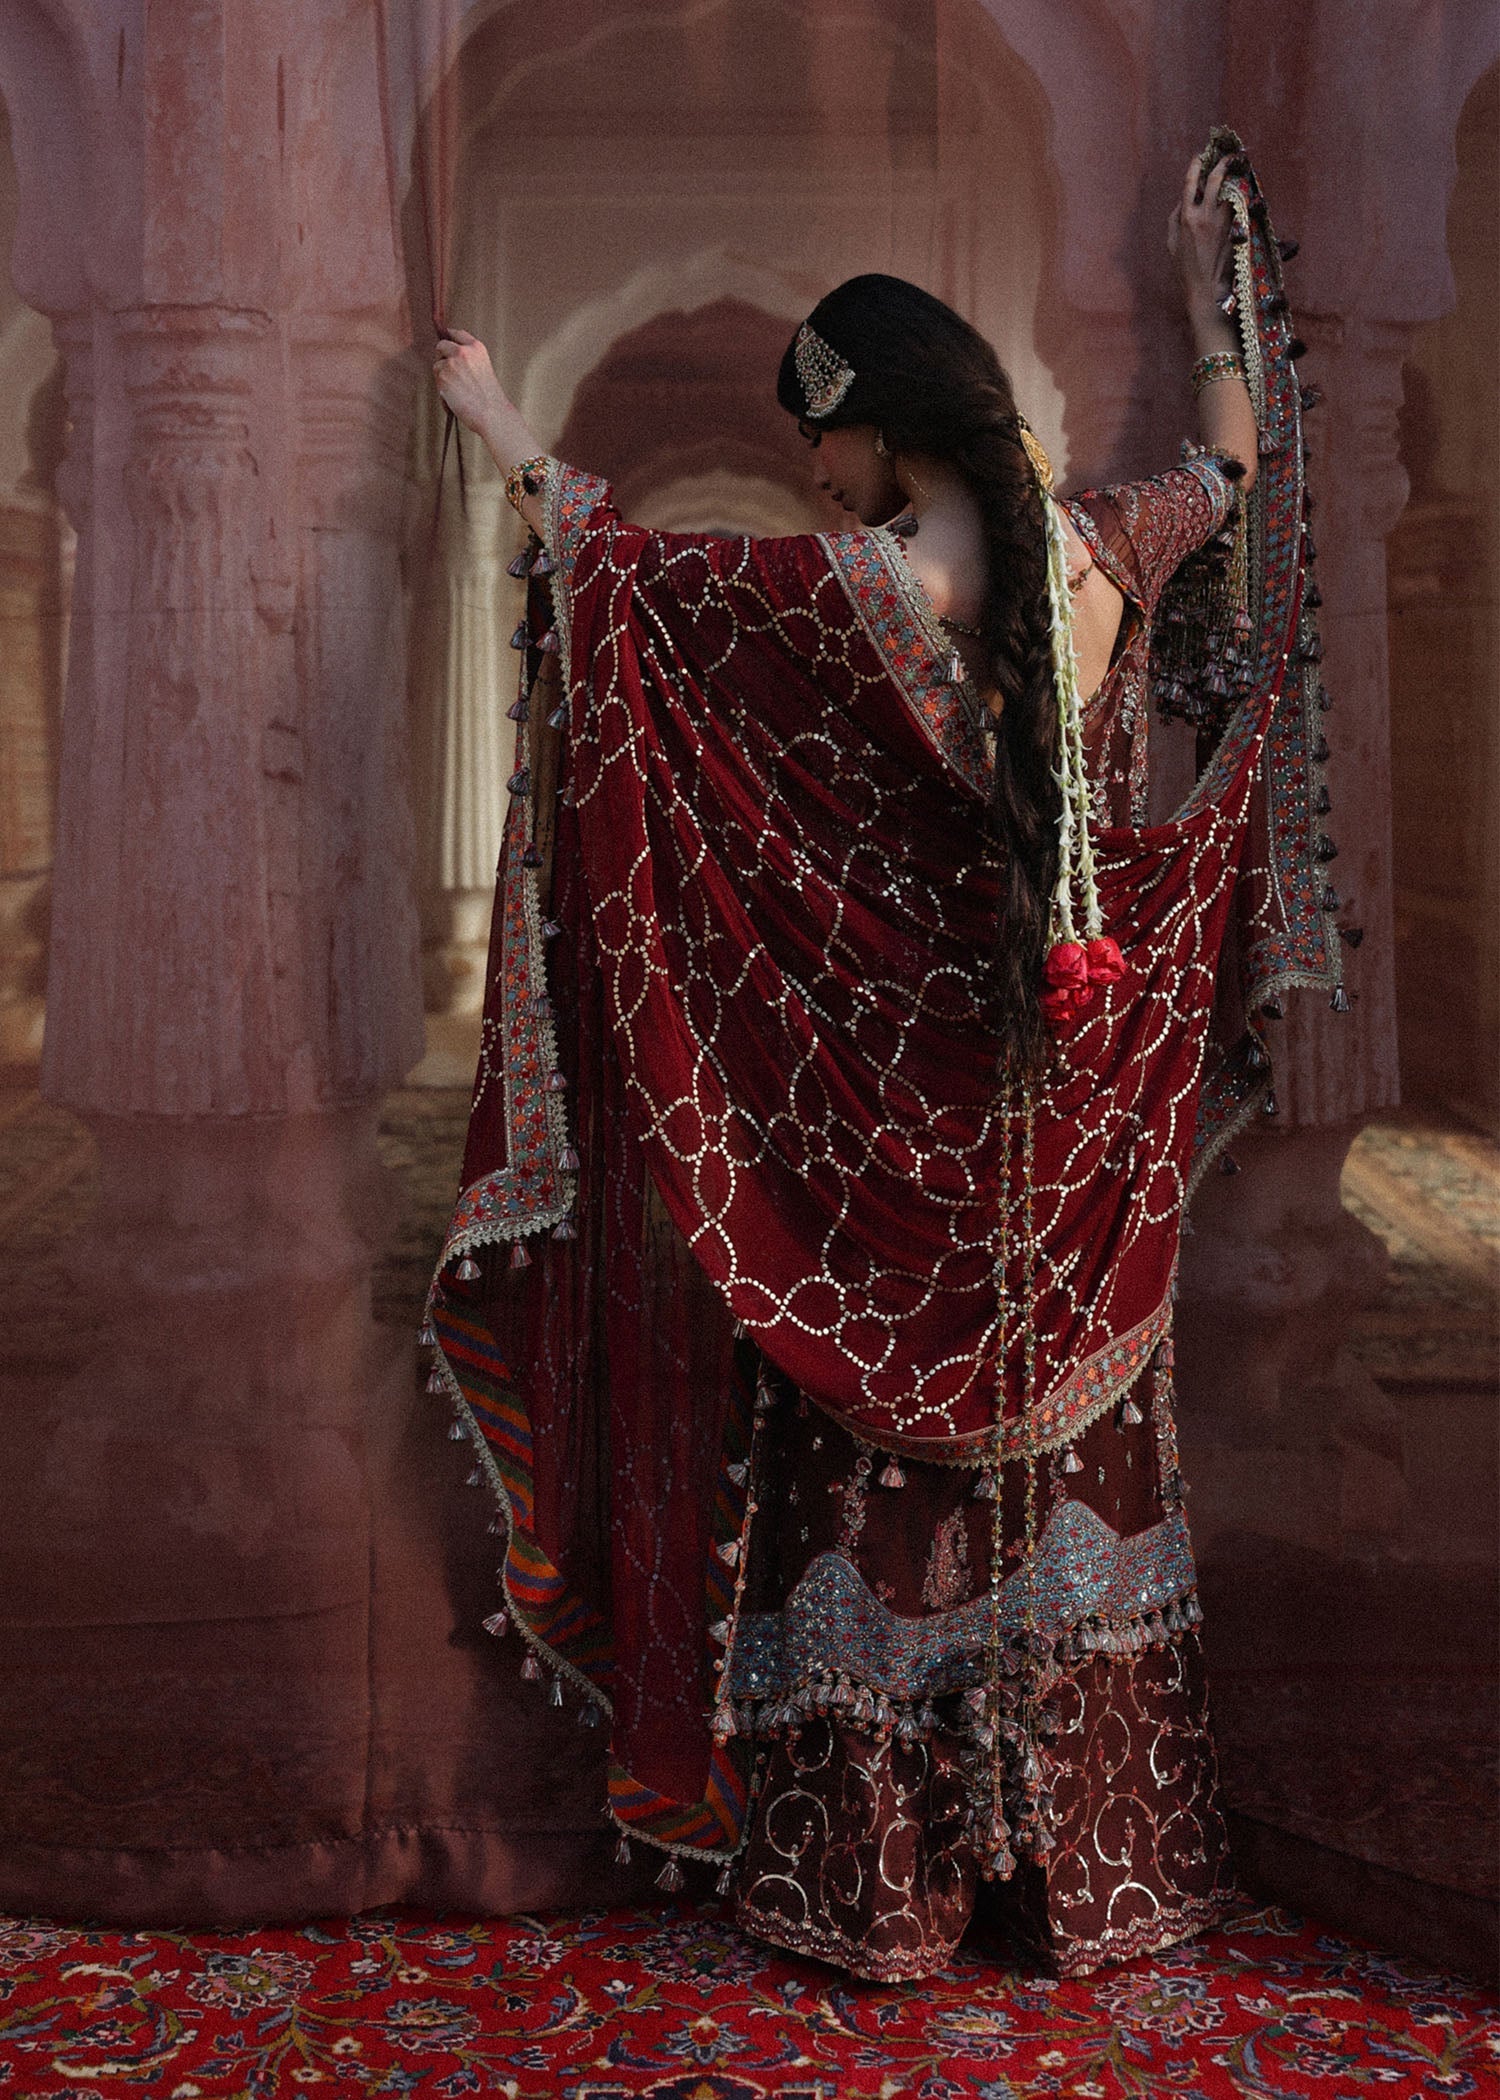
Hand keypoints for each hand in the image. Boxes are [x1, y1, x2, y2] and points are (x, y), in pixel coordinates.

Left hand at [432, 328, 506, 439]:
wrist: (491, 412)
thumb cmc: (489, 397)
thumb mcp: (483, 368)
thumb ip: (467, 359)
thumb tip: (448, 357)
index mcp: (476, 347)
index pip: (457, 334)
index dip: (450, 338)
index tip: (446, 343)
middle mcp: (463, 351)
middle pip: (441, 345)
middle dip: (442, 357)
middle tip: (449, 372)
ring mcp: (451, 363)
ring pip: (437, 366)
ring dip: (442, 377)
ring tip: (458, 391)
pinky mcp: (442, 376)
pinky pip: (437, 381)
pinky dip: (442, 390)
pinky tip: (455, 397)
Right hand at [1167, 152, 1234, 329]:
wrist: (1205, 288)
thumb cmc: (1185, 269)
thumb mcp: (1171, 243)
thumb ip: (1174, 219)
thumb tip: (1183, 201)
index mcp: (1186, 217)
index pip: (1190, 183)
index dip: (1195, 166)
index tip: (1199, 156)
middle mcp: (1205, 216)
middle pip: (1216, 180)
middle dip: (1223, 163)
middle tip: (1230, 155)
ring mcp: (1222, 222)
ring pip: (1231, 191)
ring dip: (1235, 180)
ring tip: (1240, 171)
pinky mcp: (1234, 230)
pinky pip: (1238, 208)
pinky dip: (1239, 198)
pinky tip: (1242, 193)